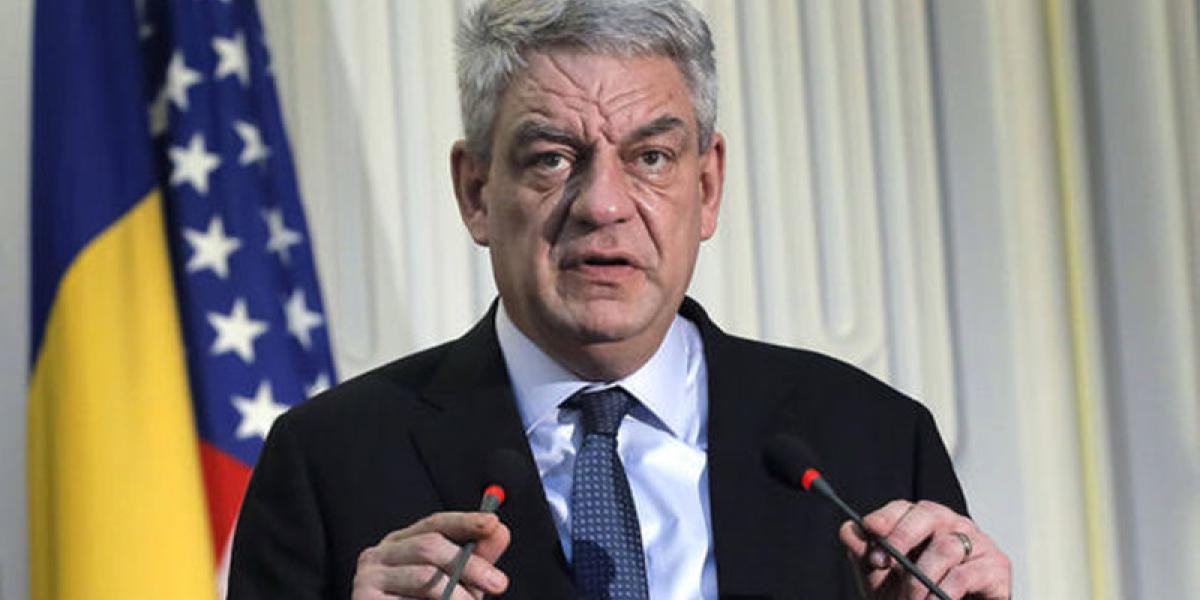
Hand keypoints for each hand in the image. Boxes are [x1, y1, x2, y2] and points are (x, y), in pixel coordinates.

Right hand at [352, 511, 510, 599]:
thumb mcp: (458, 585)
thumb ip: (477, 559)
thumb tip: (500, 529)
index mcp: (402, 544)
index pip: (435, 523)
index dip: (465, 521)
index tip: (492, 523)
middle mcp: (379, 554)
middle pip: (430, 545)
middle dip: (471, 564)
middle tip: (499, 583)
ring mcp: (367, 577)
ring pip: (424, 576)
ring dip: (457, 595)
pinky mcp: (364, 599)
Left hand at [839, 500, 1010, 599]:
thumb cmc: (916, 596)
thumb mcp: (882, 577)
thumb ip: (865, 554)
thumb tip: (849, 530)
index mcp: (924, 522)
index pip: (903, 508)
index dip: (885, 518)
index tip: (870, 531)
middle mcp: (952, 525)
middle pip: (928, 514)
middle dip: (900, 537)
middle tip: (882, 564)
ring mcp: (978, 543)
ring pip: (945, 547)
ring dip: (919, 579)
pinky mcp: (996, 567)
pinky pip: (964, 575)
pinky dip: (941, 593)